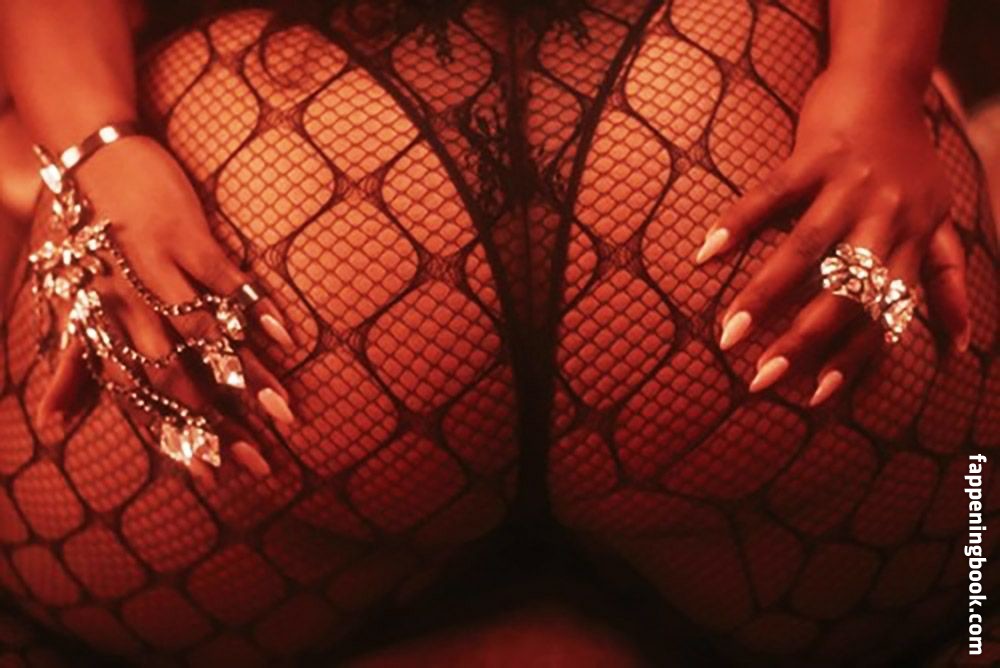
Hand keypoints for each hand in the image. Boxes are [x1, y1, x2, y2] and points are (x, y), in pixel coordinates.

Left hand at [36, 136, 296, 483]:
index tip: (214, 477)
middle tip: (259, 462)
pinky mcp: (187, 231)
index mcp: (99, 322)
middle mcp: (127, 301)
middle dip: (219, 423)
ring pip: (206, 334)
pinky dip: (256, 310)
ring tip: (283, 413)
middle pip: (177, 376)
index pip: (141, 396)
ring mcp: (159, 266)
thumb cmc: (79, 230)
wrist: (87, 150)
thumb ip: (70, 365)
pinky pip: (226, 278)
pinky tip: (285, 340)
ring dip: (248, 376)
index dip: (178, 438)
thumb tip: (51, 424)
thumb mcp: (66, 300)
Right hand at [694, 68, 967, 404]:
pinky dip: (738, 223)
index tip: (815, 397)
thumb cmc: (909, 161)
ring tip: (728, 335)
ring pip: (805, 250)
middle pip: (844, 292)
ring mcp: (848, 184)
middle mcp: (884, 217)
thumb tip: (963, 347)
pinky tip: (706, 254)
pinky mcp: (814, 153)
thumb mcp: (937, 220)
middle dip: (803, 341)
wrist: (885, 85)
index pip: (884, 313)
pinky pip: (771, 194)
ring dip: (763, 296)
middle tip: (762, 380)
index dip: (852, 359)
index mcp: (911, 241)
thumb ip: (944, 280)